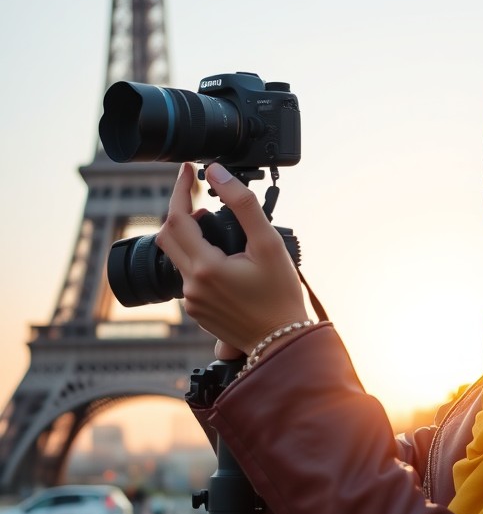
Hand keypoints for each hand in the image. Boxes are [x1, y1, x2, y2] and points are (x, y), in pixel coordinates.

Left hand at [155, 162, 307, 356]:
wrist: (282, 342)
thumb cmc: (281, 296)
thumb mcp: (268, 244)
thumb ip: (243, 204)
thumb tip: (218, 174)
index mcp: (205, 268)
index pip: (177, 217)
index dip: (180, 189)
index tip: (187, 171)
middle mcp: (192, 286)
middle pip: (168, 236)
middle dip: (181, 211)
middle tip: (203, 199)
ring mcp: (192, 301)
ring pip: (176, 256)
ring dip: (190, 236)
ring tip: (217, 228)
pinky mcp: (197, 311)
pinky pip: (187, 276)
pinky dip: (198, 258)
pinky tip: (223, 258)